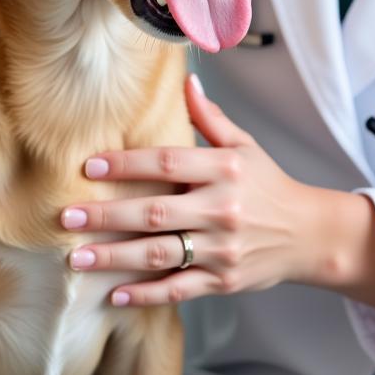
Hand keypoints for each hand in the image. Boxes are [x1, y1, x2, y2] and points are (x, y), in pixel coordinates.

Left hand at [60, 74, 324, 306]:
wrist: (307, 234)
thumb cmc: (269, 185)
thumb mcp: (245, 146)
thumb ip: (211, 118)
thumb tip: (186, 80)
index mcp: (225, 169)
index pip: (168, 162)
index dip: (127, 163)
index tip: (89, 167)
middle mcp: (222, 208)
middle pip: (155, 212)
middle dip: (107, 216)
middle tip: (67, 217)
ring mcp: (222, 248)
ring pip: (159, 254)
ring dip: (114, 258)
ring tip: (76, 258)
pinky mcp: (222, 280)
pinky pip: (177, 289)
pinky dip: (145, 294)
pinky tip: (114, 294)